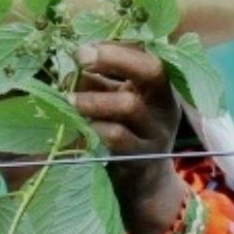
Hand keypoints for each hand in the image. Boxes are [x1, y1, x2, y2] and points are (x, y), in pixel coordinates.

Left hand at [71, 43, 187, 233]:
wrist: (145, 188)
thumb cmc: (127, 136)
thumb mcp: (119, 103)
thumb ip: (101, 81)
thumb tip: (71, 61)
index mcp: (160, 88)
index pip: (147, 53)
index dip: (116, 45)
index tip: (84, 46)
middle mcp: (165, 106)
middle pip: (151, 70)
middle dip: (114, 58)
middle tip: (80, 58)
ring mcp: (156, 133)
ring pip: (129, 105)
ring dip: (93, 98)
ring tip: (68, 98)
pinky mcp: (141, 159)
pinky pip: (116, 137)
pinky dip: (93, 127)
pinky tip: (77, 126)